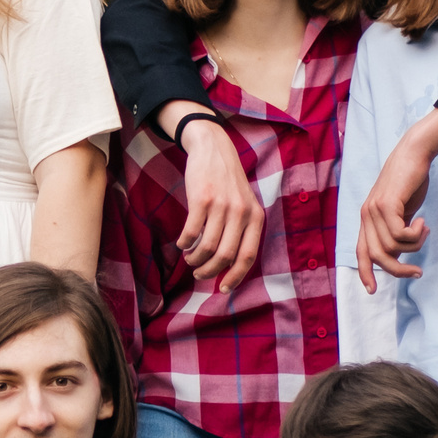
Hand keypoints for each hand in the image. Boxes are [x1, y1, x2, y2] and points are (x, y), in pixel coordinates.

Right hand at [159, 106, 263, 288]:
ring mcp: (222, 205)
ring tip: (189, 258)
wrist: (214, 149)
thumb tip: (228, 264)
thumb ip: (241, 230)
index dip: (235, 277)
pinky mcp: (202, 199)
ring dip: (195, 259)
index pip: (248, 256)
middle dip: (209, 271)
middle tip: (198, 273)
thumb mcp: (244, 204)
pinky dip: (184, 243)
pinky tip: (182, 243)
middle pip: (225, 256)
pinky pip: (191, 232)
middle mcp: (241, 212)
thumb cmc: (227, 182)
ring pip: (207, 246)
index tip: (223, 289)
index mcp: (255, 217)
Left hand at [355, 109, 437, 290]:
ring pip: (392, 246)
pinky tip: (423, 221)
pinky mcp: (386, 203)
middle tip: (418, 272)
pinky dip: (415, 234)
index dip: (364, 272)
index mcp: (367, 220)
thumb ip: (396, 232)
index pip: (360, 252)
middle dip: (398, 270)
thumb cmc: (410, 183)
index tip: (372, 291)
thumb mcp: (402, 212)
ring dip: (414, 245)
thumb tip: (397, 256)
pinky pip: (400, 233)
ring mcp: (373, 209)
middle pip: (377, 256)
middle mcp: (366, 216)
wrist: (414, 154)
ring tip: (424, 230)